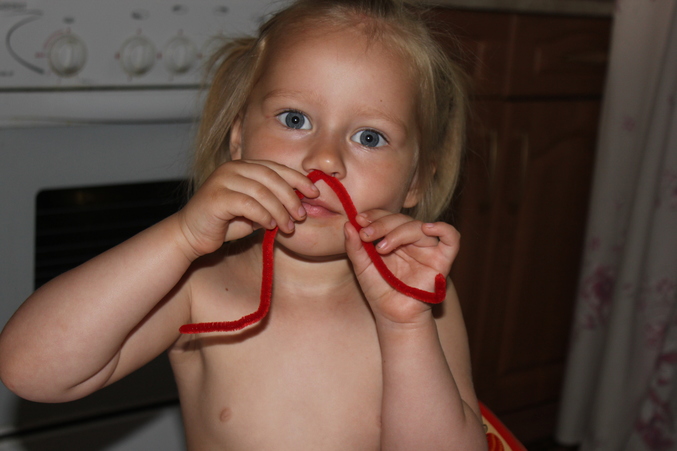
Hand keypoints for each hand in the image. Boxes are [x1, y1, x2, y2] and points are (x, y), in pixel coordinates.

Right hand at [176, 160, 318, 258]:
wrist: (191, 235)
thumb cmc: (224, 223)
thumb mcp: (255, 210)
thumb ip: (273, 203)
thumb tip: (301, 204)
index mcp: (243, 166)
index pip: (276, 167)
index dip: (297, 179)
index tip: (314, 192)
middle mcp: (232, 168)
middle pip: (271, 177)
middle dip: (291, 197)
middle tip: (302, 215)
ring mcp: (222, 180)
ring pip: (261, 191)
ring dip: (280, 210)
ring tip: (288, 226)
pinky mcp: (215, 197)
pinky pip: (247, 204)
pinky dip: (263, 215)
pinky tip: (270, 226)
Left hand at [344, 210, 459, 324]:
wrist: (392, 316)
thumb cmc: (379, 291)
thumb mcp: (362, 267)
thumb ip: (355, 247)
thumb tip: (349, 224)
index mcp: (393, 238)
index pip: (387, 216)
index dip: (375, 215)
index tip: (360, 220)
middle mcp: (411, 241)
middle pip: (402, 219)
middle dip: (382, 224)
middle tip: (366, 234)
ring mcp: (427, 249)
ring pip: (419, 227)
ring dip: (398, 232)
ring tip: (381, 247)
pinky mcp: (442, 261)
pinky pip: (452, 239)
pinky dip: (444, 229)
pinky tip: (428, 228)